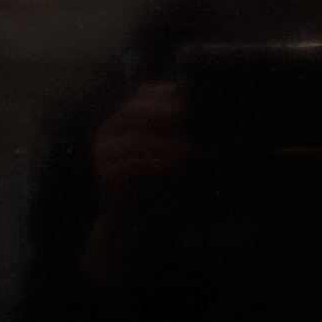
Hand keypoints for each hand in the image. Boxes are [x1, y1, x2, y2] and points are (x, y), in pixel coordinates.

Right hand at [83, 77, 188, 280]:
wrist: (133, 229)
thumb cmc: (158, 189)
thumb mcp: (176, 155)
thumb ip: (186, 134)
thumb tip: (217, 114)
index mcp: (125, 119)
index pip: (146, 93)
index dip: (172, 92)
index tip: (200, 97)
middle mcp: (110, 130)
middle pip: (137, 107)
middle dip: (169, 110)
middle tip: (197, 116)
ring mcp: (104, 150)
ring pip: (135, 133)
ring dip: (169, 138)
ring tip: (195, 146)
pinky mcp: (105, 172)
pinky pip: (132, 160)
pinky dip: (159, 159)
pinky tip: (180, 163)